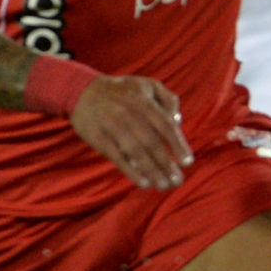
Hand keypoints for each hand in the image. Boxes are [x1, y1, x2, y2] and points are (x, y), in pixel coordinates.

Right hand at [70, 75, 191, 189]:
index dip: (177, 144)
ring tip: (163, 185)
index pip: (165, 125)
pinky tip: (143, 183)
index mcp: (143, 102)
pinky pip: (116, 156)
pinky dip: (130, 170)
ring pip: (135, 152)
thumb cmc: (122, 91)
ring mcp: (112, 126)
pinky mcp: (97, 137)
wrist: (82, 91)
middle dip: (166, 164)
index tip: (188, 162)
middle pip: (151, 142)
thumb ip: (168, 99)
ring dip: (151, 171)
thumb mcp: (147, 85)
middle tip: (177, 181)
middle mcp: (129, 114)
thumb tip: (178, 120)